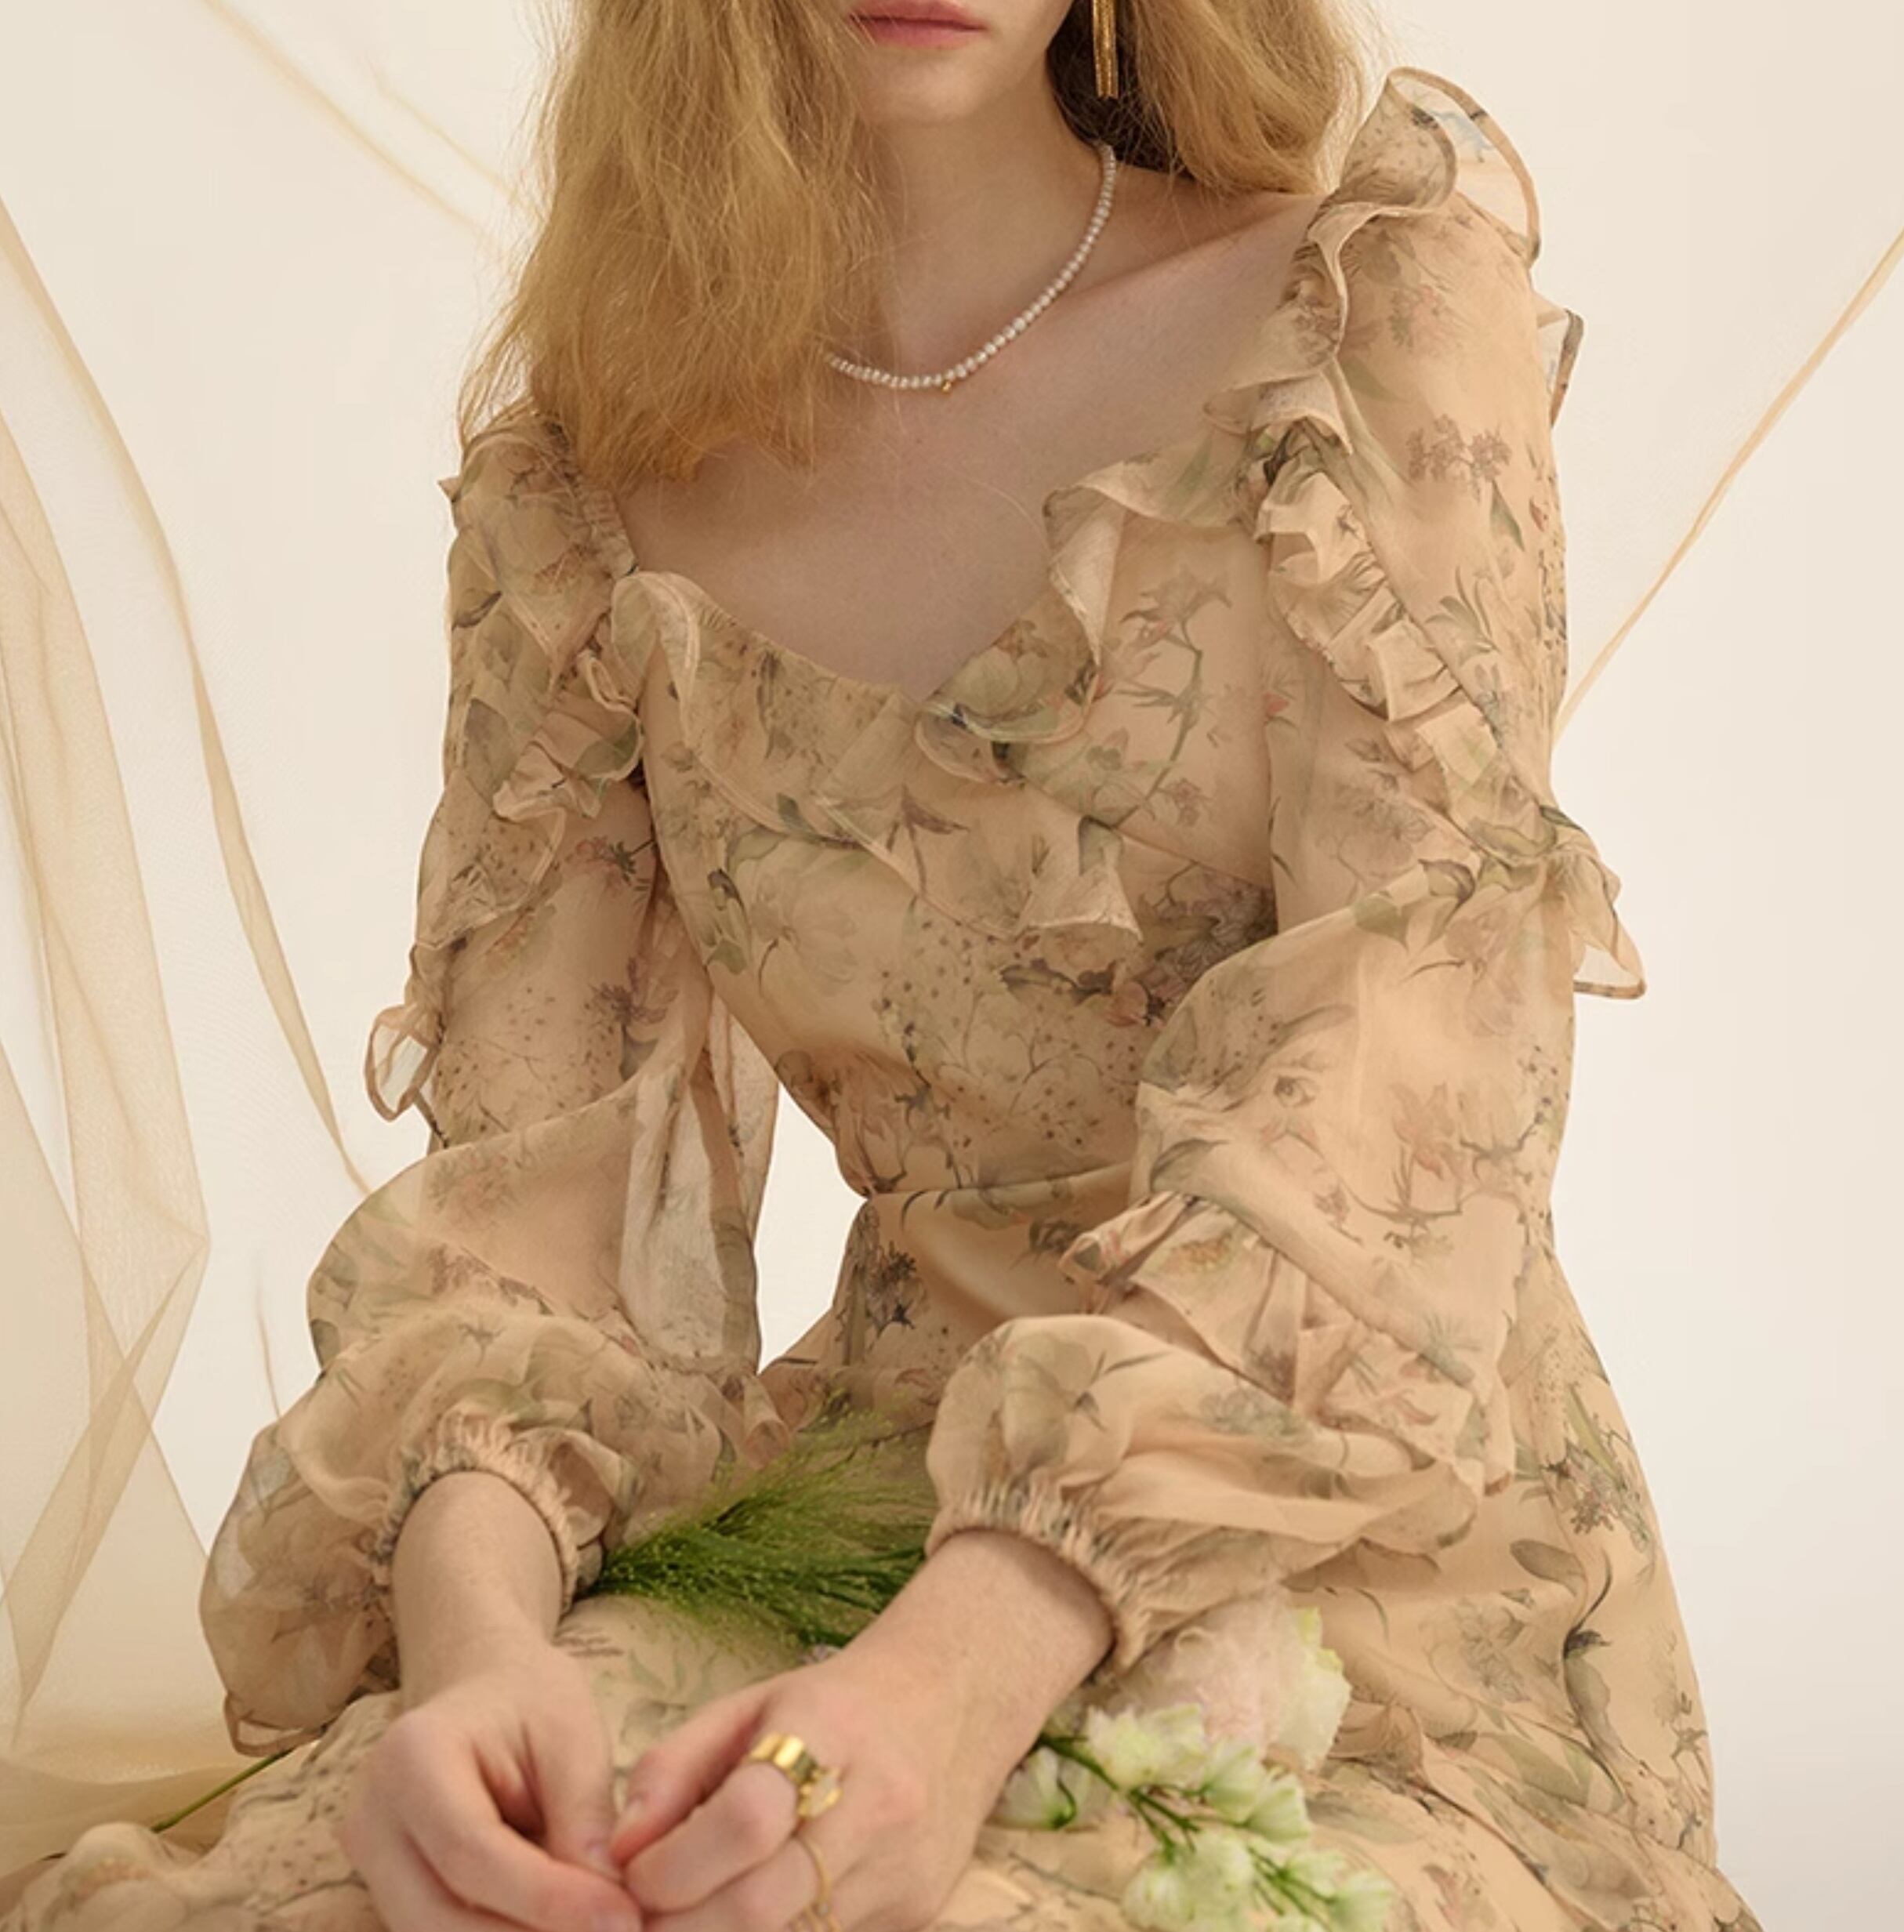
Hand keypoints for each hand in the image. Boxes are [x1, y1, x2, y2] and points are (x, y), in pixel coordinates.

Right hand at [337, 1630, 645, 1931]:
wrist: (488, 1691)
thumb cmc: (535, 1702)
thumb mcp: (573, 1737)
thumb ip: (585, 1821)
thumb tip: (611, 1915)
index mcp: (412, 1756)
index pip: (472, 1853)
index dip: (547, 1900)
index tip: (621, 1919)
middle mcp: (372, 1817)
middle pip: (439, 1917)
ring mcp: (371, 1863)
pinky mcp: (390, 1894)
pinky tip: (556, 1930)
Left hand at [605, 1645, 998, 1931]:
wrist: (954, 1705)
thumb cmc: (832, 1706)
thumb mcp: (748, 1707)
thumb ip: (672, 1770)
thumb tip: (616, 1853)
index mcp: (831, 1731)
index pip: (746, 1816)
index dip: (676, 1863)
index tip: (634, 1876)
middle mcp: (878, 1806)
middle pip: (762, 1904)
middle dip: (682, 1926)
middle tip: (641, 1920)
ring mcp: (903, 1870)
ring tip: (686, 1917)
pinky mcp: (918, 1914)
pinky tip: (740, 1922)